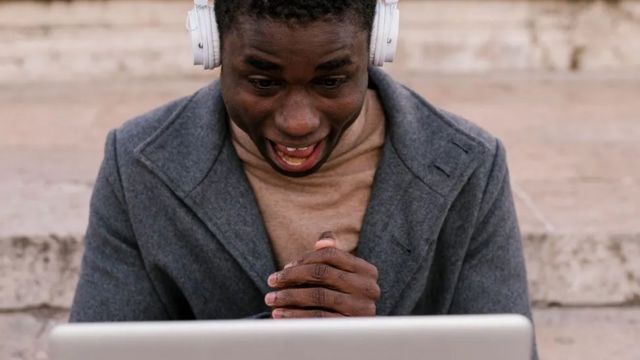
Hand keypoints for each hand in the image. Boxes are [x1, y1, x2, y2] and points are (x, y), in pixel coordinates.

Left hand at [265, 232, 379, 317]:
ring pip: (318, 295)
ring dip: (289, 296)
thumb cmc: (343, 298)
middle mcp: (368, 288)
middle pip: (322, 273)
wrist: (355, 335)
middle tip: (271, 281)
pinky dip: (295, 315)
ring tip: (271, 299)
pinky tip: (280, 314)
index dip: (304, 259)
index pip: (330, 255)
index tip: (284, 267)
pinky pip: (317, 317)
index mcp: (367, 270)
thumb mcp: (341, 276)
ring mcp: (361, 308)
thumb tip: (324, 239)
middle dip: (292, 276)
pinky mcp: (349, 327)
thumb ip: (333, 254)